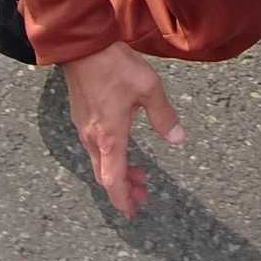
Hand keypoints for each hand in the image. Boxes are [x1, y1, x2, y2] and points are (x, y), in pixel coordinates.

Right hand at [63, 40, 185, 218]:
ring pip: (99, 161)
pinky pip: (94, 147)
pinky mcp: (81, 116)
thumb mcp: (148, 88)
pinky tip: (122, 144)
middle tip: (143, 194)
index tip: (132, 213)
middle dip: (125, 188)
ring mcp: (84, 127)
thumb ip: (163, 116)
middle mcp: (93, 138)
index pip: (114, 180)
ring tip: (139, 172)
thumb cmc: (116, 66)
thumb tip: (179, 139)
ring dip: (118, 171)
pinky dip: (110, 156)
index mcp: (110, 137)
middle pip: (106, 176)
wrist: (83, 46)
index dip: (123, 200)